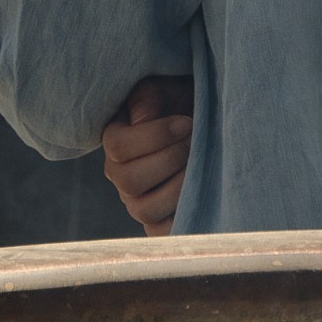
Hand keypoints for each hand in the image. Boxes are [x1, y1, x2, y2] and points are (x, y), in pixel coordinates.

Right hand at [101, 75, 193, 235]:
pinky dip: (183, 215)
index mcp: (116, 140)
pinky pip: (161, 232)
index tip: (187, 122)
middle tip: (196, 143)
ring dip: (179, 186)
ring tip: (201, 166)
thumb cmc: (183, 102)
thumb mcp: (165, 88)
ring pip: (145, 209)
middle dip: (170, 159)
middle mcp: (121, 175)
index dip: (155, 135)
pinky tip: (202, 190)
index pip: (118, 146)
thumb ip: (148, 98)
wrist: (205, 123)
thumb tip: (142, 119)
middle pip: (129, 180)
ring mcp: (138, 202)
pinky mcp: (158, 222)